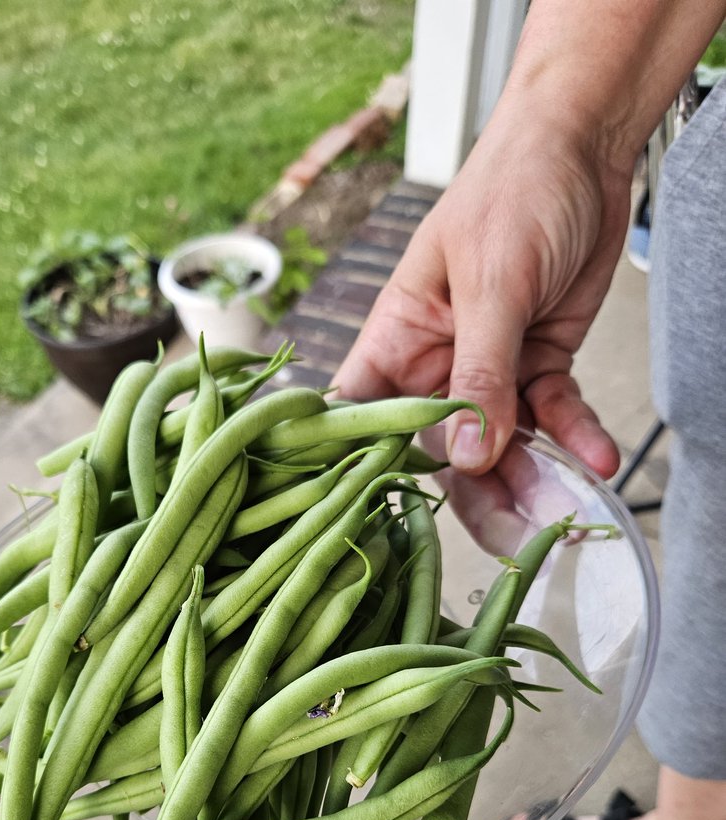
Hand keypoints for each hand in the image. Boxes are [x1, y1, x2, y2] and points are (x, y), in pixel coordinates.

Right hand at [333, 112, 629, 486]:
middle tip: (507, 533)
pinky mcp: (539, 367)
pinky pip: (553, 416)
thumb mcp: (492, 284)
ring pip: (499, 445)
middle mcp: (436, 363)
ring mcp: (489, 369)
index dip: (364, 464)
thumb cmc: (513, 190)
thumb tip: (466, 457)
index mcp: (397, 338)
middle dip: (473, 491)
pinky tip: (596, 457)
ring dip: (531, 477)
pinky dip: (576, 437)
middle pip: (438, 449)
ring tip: (562, 506)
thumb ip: (479, 375)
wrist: (586, 146)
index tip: (379, 514)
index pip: (363, 413)